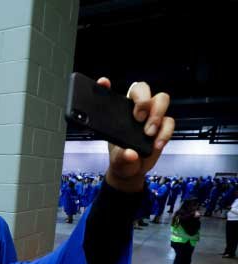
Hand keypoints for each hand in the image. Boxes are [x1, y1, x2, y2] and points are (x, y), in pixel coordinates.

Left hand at [99, 78, 174, 192]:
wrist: (132, 170)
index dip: (107, 86)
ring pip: (161, 99)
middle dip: (142, 100)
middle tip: (138, 118)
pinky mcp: (163, 126)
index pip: (112, 94)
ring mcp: (151, 116)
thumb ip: (122, 156)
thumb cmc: (121, 158)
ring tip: (148, 133)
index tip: (103, 83)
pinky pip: (170, 121)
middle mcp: (136, 109)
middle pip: (143, 88)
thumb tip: (130, 153)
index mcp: (119, 112)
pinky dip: (165, 132)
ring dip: (156, 114)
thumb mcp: (116, 159)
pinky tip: (156, 144)